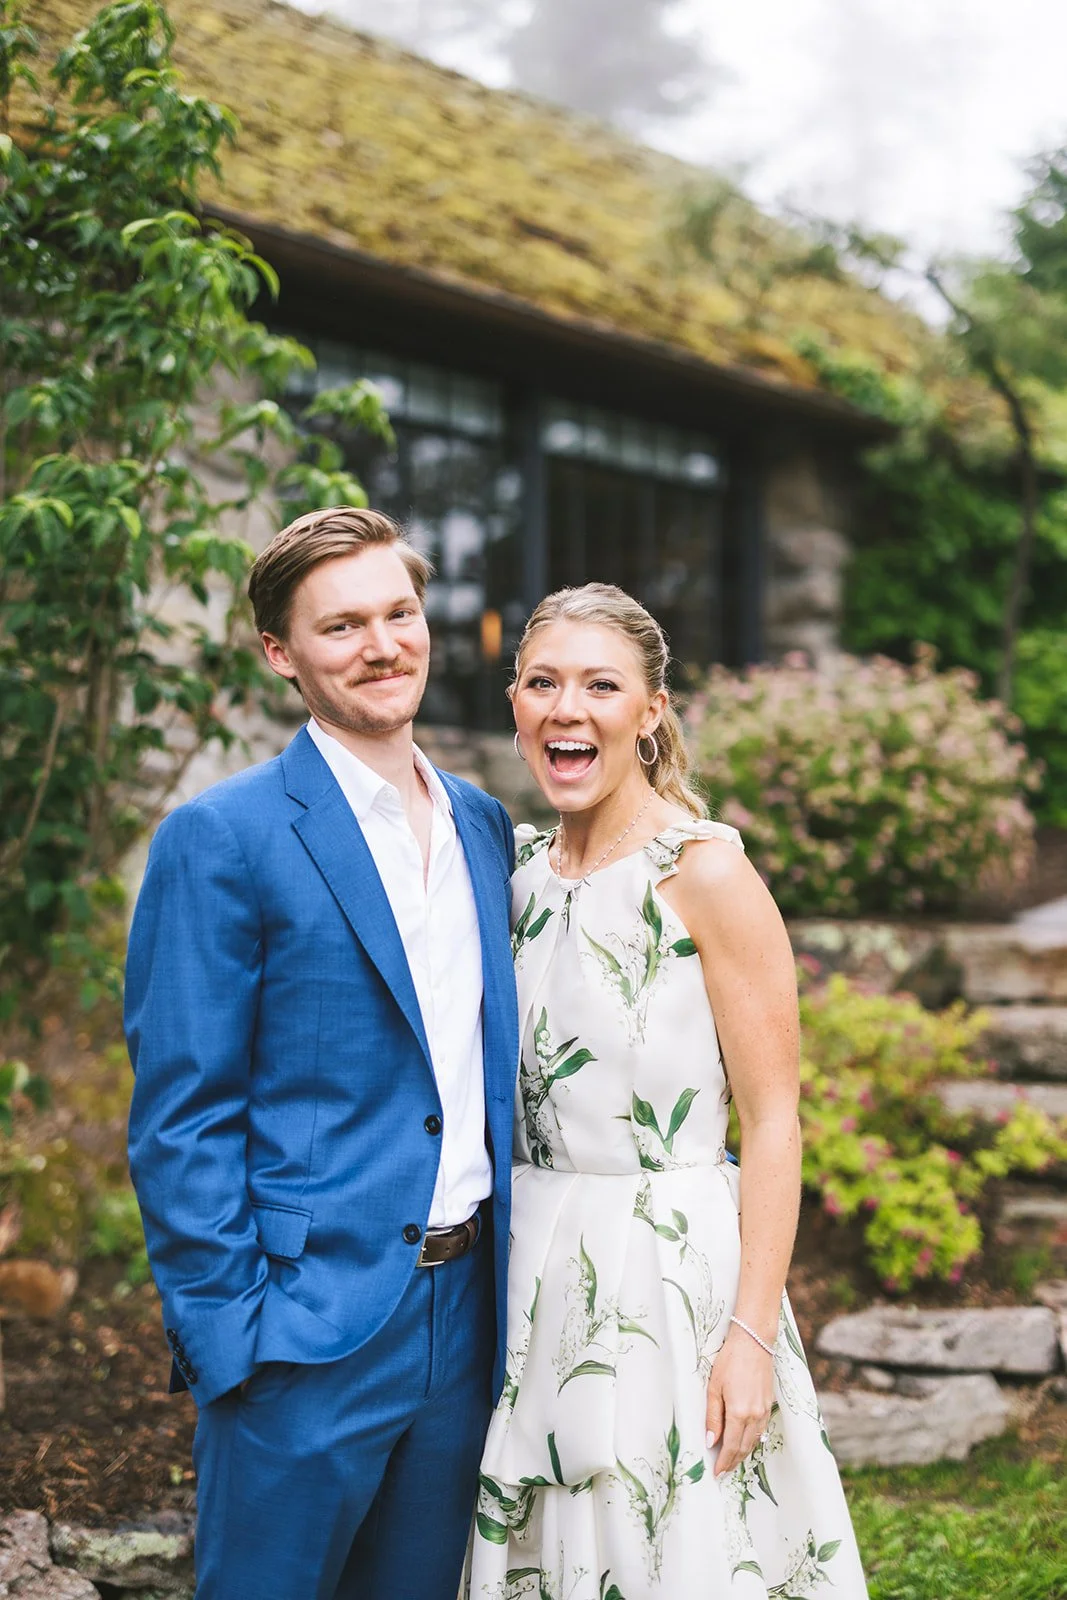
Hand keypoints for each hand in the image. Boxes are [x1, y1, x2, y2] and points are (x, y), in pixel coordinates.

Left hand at [706, 1327, 773, 1475]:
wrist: (753, 1342)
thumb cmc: (729, 1361)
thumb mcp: (714, 1388)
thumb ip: (712, 1417)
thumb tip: (710, 1442)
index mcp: (739, 1413)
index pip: (731, 1447)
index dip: (723, 1462)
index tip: (716, 1473)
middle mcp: (754, 1416)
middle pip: (744, 1448)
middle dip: (733, 1462)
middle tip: (722, 1471)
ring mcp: (764, 1412)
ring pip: (753, 1442)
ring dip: (742, 1453)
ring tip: (731, 1461)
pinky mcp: (769, 1406)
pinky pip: (760, 1431)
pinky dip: (751, 1441)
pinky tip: (744, 1442)